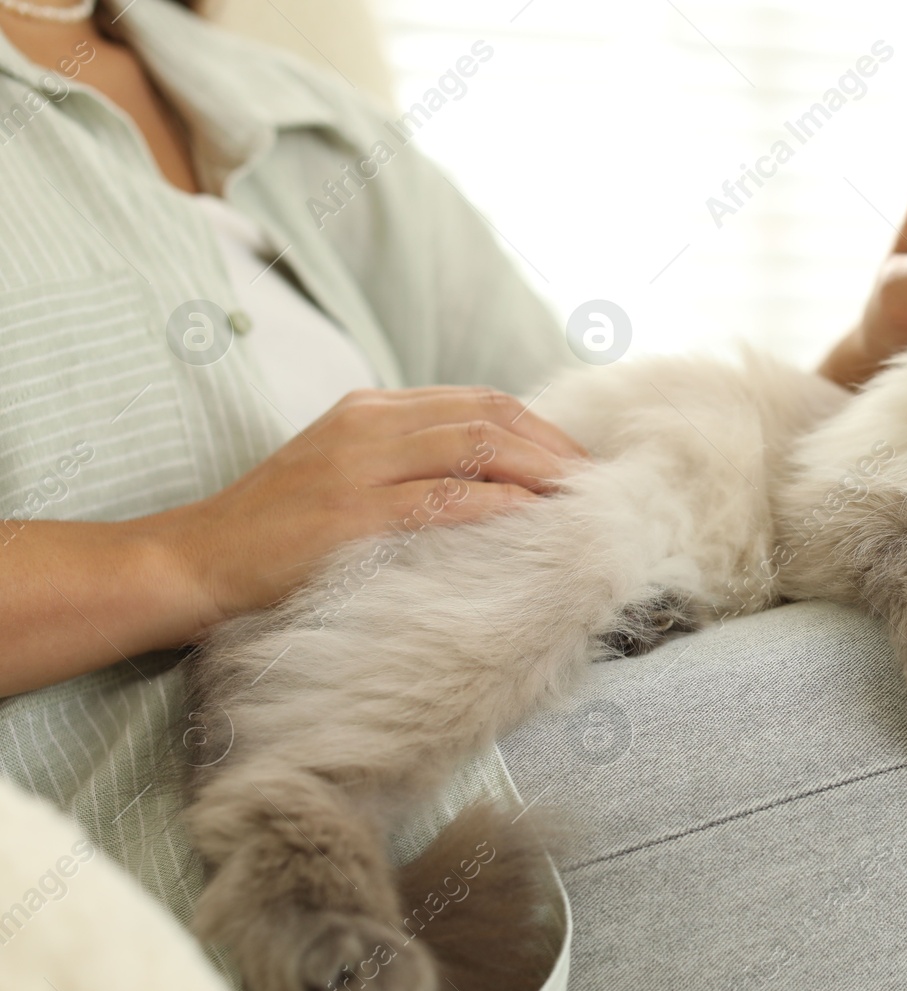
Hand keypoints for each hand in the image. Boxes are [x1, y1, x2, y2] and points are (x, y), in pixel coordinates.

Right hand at [1, 386, 587, 695]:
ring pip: (476, 447)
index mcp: (372, 407)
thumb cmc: (278, 528)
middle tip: (595, 483)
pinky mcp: (351, 516)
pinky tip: (532, 519)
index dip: (541, 428)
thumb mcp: (344, 469)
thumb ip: (408, 461)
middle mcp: (370, 424)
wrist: (196, 560)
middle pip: (490, 416)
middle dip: (553, 447)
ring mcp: (359, 466)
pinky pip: (444, 500)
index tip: (579, 461)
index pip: (479, 401)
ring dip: (539, 471)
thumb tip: (493, 477)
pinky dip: (499, 505)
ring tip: (579, 500)